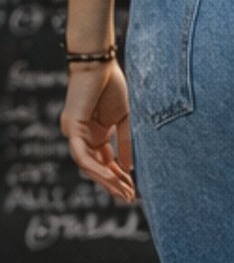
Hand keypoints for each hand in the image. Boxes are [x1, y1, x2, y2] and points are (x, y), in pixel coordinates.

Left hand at [62, 60, 135, 202]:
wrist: (100, 64)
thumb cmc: (113, 85)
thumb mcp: (125, 119)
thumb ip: (126, 142)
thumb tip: (129, 168)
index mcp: (96, 133)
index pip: (106, 161)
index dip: (119, 176)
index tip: (133, 190)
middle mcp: (83, 136)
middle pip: (96, 167)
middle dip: (113, 184)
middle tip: (128, 198)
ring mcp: (75, 133)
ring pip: (88, 165)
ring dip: (105, 180)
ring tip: (122, 191)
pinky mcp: (72, 128)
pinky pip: (83, 155)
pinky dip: (97, 167)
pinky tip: (113, 176)